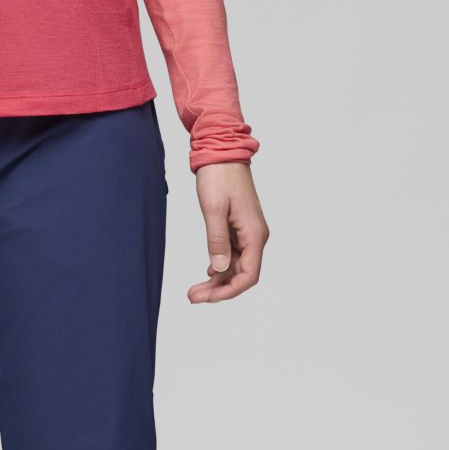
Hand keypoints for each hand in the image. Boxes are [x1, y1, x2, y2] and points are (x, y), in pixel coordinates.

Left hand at [187, 160, 267, 304]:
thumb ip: (216, 241)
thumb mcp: (214, 209)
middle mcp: (255, 236)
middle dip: (219, 289)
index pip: (249, 275)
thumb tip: (218, 269)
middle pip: (242, 274)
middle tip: (193, 297)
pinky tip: (207, 272)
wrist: (221, 151)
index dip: (229, 291)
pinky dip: (220, 265)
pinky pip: (233, 253)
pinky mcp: (238, 227)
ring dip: (217, 280)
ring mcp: (247, 232)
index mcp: (254, 234)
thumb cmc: (219, 176)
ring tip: (194, 290)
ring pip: (236, 266)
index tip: (207, 298)